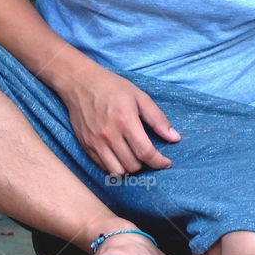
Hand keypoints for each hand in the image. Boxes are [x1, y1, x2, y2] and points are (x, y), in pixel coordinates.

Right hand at [57, 65, 179, 174]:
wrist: (80, 82)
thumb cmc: (112, 87)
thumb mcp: (140, 97)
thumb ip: (158, 119)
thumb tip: (175, 138)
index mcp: (126, 121)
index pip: (145, 152)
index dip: (159, 162)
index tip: (166, 163)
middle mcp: (109, 135)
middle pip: (133, 165)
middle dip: (145, 164)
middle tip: (148, 154)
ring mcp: (95, 142)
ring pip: (117, 171)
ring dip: (129, 167)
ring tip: (134, 156)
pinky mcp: (86, 145)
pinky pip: (103, 167)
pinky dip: (115, 165)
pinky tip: (120, 155)